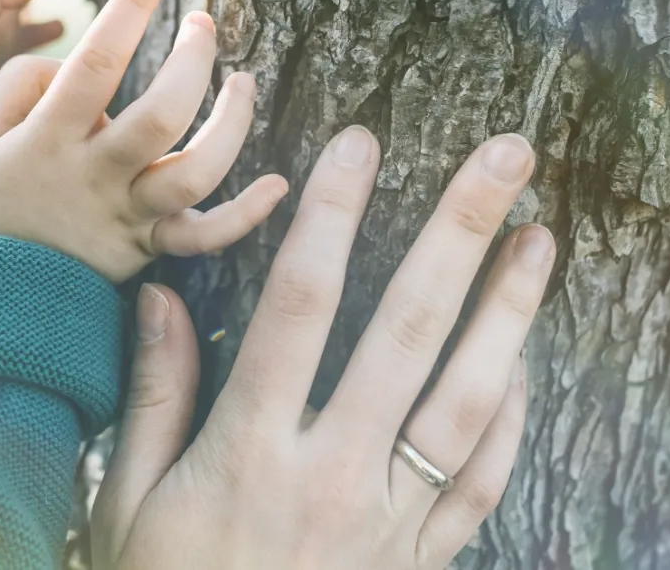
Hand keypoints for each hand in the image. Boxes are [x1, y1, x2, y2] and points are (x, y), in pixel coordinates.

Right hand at [0, 0, 289, 282]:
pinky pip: (204, 237)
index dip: (130, 5)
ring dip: (232, 124)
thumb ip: (18, 83)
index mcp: (50, 138)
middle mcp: (95, 176)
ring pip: (196, 172)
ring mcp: (128, 215)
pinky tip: (278, 185)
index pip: (97, 61)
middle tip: (203, 23)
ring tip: (242, 82)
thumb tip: (71, 64)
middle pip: (161, 115)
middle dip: (192, 60)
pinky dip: (246, 215)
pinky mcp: (149, 248)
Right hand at [92, 130, 554, 568]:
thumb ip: (153, 397)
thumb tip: (163, 298)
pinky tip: (525, 363)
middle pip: (408, 328)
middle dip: (460, 231)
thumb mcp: (128, 503)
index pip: (300, 304)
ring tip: (541, 238)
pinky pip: (483, 479)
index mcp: (251, 448)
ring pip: (468, 397)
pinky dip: (511, 416)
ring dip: (509, 312)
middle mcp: (334, 472)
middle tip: (506, 156)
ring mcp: (391, 518)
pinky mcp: (422, 559)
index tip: (358, 142)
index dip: (332, 214)